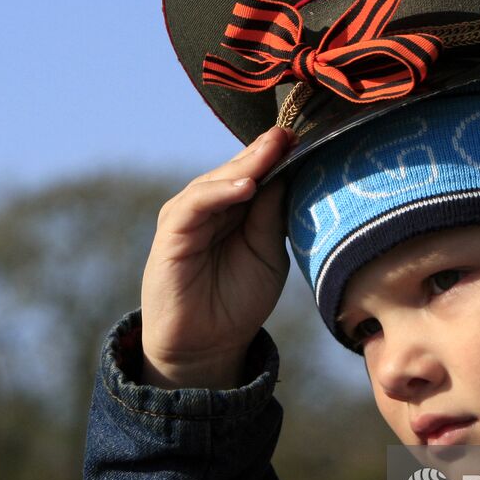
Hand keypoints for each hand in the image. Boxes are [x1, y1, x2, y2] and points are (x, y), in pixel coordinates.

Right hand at [140, 125, 298, 388]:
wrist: (207, 345)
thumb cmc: (239, 300)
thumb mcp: (268, 253)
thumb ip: (273, 216)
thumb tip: (289, 173)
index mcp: (237, 208)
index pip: (258, 172)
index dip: (279, 155)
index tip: (307, 139)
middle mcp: (212, 205)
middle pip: (239, 169)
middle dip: (266, 151)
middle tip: (291, 134)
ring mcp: (190, 216)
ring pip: (217, 180)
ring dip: (246, 165)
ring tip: (273, 152)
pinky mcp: (172, 232)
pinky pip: (195, 204)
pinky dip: (219, 193)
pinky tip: (246, 187)